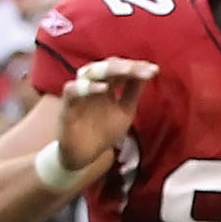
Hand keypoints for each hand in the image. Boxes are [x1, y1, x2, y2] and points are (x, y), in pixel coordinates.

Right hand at [56, 57, 159, 172]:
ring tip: (128, 70)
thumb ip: (133, 92)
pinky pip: (72, 92)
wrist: (84, 155)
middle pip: (105, 68)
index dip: (135, 67)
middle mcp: (92, 87)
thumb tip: (148, 72)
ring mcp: (79, 96)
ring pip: (88, 73)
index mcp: (106, 86)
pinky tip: (103, 88)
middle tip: (144, 68)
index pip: (119, 70)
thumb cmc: (103, 130)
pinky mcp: (67, 108)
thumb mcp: (125, 110)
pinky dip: (85, 88)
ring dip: (108, 70)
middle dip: (125, 66)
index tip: (154, 69)